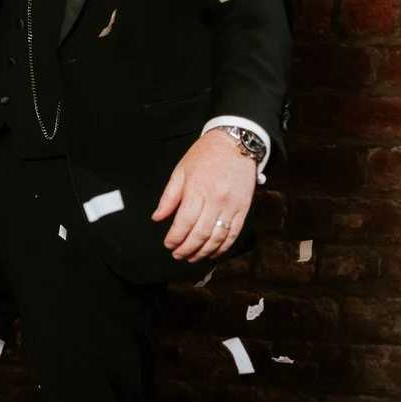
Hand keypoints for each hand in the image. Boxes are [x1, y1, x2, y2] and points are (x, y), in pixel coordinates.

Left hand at [152, 128, 256, 262]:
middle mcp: (216, 200)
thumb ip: (169, 197)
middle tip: (177, 255)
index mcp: (197, 189)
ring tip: (192, 257)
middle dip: (186, 248)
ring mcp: (231, 206)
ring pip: (217, 237)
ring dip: (203, 251)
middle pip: (200, 233)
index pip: (184, 221)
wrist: (236, 144)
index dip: (175, 237)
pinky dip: (222, 247)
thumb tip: (157, 217)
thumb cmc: (205, 156)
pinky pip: (233, 234)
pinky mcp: (243, 209)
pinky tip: (212, 253)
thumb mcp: (180, 171)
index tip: (168, 244)